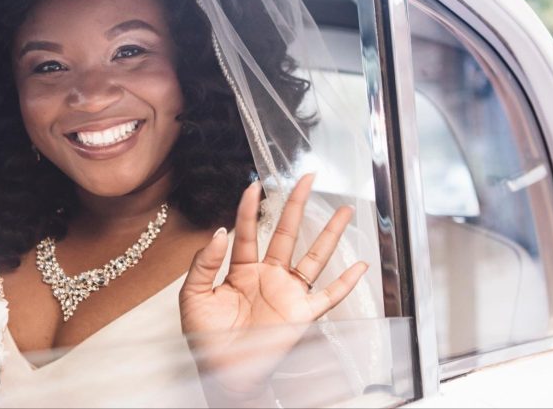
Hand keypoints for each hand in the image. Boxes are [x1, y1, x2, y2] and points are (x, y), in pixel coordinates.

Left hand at [178, 174, 367, 404]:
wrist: (222, 375)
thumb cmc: (206, 340)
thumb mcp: (193, 297)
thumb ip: (204, 264)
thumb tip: (220, 231)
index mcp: (241, 271)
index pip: (248, 232)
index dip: (250, 208)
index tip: (254, 184)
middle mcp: (268, 277)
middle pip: (286, 233)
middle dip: (296, 205)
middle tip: (307, 178)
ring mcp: (287, 294)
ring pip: (312, 257)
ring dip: (328, 234)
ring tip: (342, 210)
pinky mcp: (301, 315)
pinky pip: (328, 296)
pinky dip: (346, 283)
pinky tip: (360, 266)